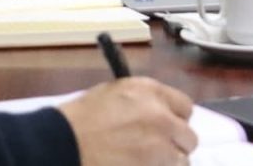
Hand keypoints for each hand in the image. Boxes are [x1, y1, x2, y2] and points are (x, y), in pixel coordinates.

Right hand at [60, 78, 196, 165]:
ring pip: (182, 161)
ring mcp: (159, 148)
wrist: (63, 144)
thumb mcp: (114, 93)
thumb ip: (144, 101)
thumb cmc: (81, 118)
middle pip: (189, 138)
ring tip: (146, 161)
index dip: (176, 119)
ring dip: (168, 163)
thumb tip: (159, 114)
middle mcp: (161, 118)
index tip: (168, 127)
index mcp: (151, 93)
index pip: (185, 107)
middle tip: (158, 150)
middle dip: (176, 144)